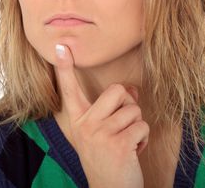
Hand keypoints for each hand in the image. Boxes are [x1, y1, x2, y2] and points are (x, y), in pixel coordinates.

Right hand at [54, 44, 148, 187]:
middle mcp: (85, 124)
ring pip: (134, 110)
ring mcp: (100, 134)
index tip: (61, 46)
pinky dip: (143, 139)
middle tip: (123, 124)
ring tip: (127, 143)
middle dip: (129, 104)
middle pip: (117, 90)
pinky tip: (133, 152)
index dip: (65, 67)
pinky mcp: (118, 144)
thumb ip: (113, 109)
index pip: (69, 89)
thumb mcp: (104, 131)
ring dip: (137, 126)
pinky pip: (142, 126)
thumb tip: (132, 89)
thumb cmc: (107, 158)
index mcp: (78, 120)